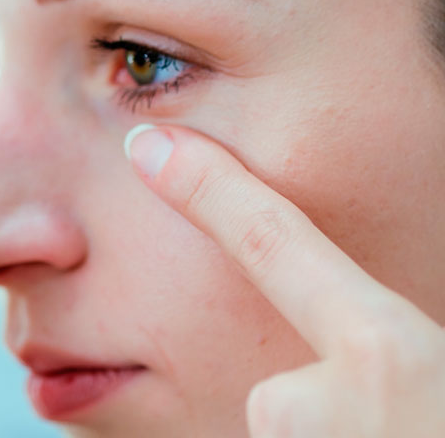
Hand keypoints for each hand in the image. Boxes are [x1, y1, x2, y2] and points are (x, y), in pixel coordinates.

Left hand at [124, 124, 444, 436]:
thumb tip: (375, 312)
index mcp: (389, 354)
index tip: (147, 146)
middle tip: (393, 425)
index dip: (208, 188)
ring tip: (387, 437)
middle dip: (319, 405)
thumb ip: (406, 331)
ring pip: (285, 436)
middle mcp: (314, 404)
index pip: (275, 242)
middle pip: (281, 385)